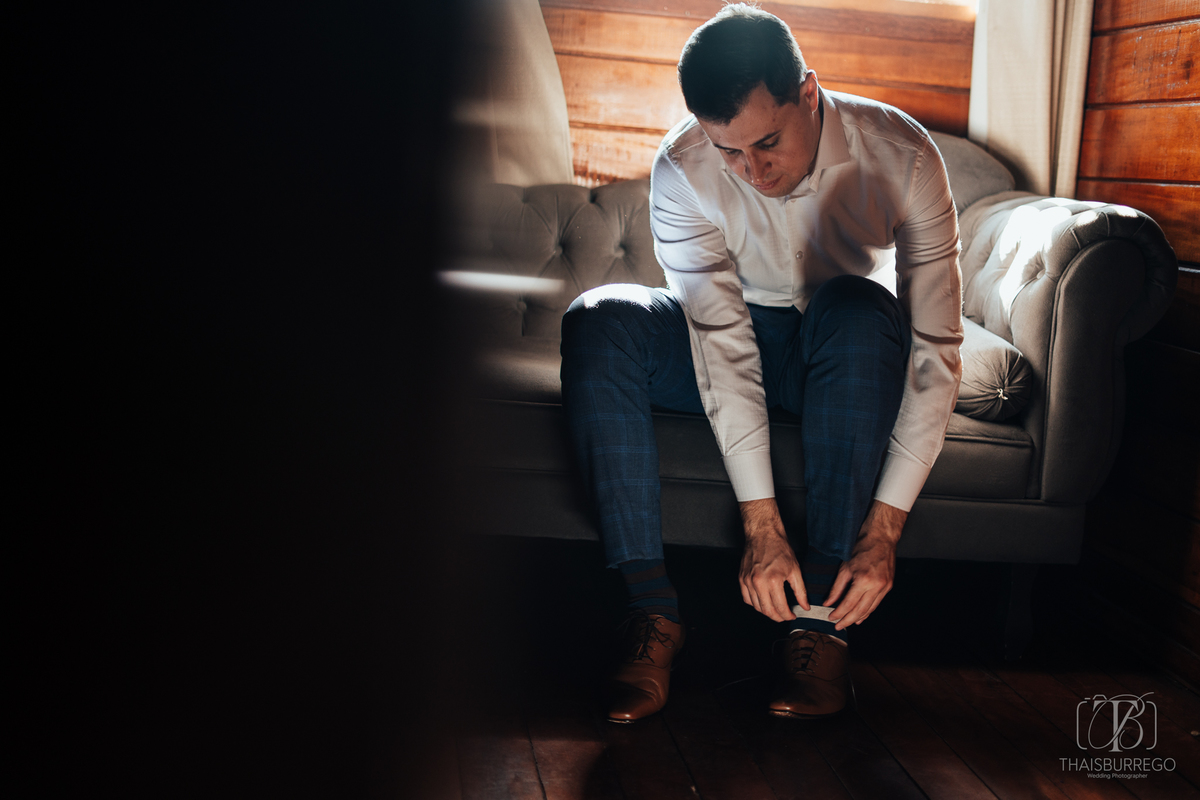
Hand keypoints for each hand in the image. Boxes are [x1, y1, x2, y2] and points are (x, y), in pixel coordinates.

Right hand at [738, 498, 805, 621]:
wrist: (763, 534)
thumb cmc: (779, 548)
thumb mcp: (795, 569)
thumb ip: (800, 591)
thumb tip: (805, 607)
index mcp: (773, 580)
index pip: (780, 608)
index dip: (788, 616)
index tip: (792, 616)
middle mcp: (758, 582)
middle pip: (767, 611)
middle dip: (778, 617)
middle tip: (784, 616)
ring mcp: (747, 581)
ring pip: (756, 607)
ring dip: (766, 612)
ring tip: (775, 610)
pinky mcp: (741, 578)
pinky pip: (747, 598)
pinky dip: (755, 604)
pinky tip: (763, 601)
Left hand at [826, 500, 906, 629]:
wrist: (882, 538)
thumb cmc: (862, 548)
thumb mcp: (845, 567)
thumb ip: (837, 587)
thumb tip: (828, 602)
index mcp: (863, 581)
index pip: (848, 603)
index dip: (839, 613)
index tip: (831, 618)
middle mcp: (876, 587)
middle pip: (860, 610)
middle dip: (848, 620)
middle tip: (838, 626)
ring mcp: (885, 587)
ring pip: (870, 609)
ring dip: (858, 618)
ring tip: (848, 623)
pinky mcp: (889, 586)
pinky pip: (877, 603)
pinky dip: (868, 611)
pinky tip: (861, 615)